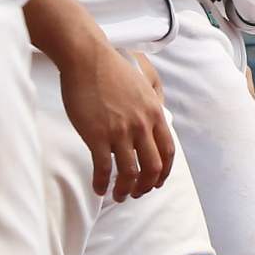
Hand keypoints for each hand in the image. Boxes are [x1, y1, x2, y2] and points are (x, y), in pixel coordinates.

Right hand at [57, 44, 175, 201]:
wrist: (87, 58)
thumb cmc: (112, 68)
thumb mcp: (143, 83)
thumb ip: (153, 101)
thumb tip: (158, 116)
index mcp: (154, 113)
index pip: (167, 152)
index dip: (163, 173)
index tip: (156, 182)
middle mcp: (141, 125)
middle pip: (152, 168)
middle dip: (146, 187)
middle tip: (137, 193)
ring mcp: (120, 132)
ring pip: (129, 173)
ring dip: (125, 190)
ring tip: (118, 196)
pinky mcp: (97, 135)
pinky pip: (103, 169)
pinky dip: (102, 184)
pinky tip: (99, 189)